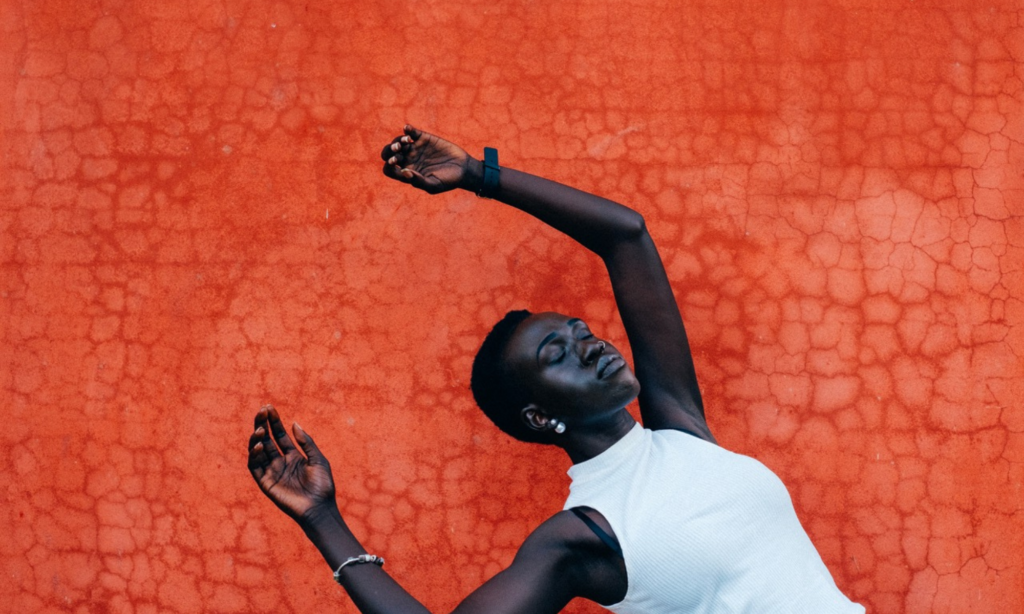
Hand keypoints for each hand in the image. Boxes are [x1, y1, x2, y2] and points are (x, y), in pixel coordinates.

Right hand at [247, 405, 336, 523]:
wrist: (319, 508)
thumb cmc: (323, 486)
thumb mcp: (318, 459)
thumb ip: (306, 442)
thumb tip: (294, 423)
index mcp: (293, 456)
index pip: (279, 435)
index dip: (274, 421)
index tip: (269, 407)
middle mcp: (280, 462)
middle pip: (267, 440)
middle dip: (263, 424)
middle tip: (261, 411)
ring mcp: (272, 472)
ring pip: (258, 452)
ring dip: (257, 438)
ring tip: (261, 429)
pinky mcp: (266, 483)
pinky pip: (255, 467)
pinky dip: (254, 455)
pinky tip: (260, 445)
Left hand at [380, 125, 478, 193]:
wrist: (464, 169)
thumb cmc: (448, 181)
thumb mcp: (434, 185)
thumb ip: (418, 181)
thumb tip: (404, 172)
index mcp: (407, 173)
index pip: (389, 170)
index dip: (388, 166)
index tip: (396, 163)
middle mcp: (408, 160)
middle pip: (389, 154)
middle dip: (389, 151)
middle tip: (398, 150)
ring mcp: (415, 148)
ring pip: (398, 141)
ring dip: (397, 140)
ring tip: (406, 141)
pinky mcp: (424, 138)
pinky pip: (410, 131)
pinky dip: (407, 129)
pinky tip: (408, 129)